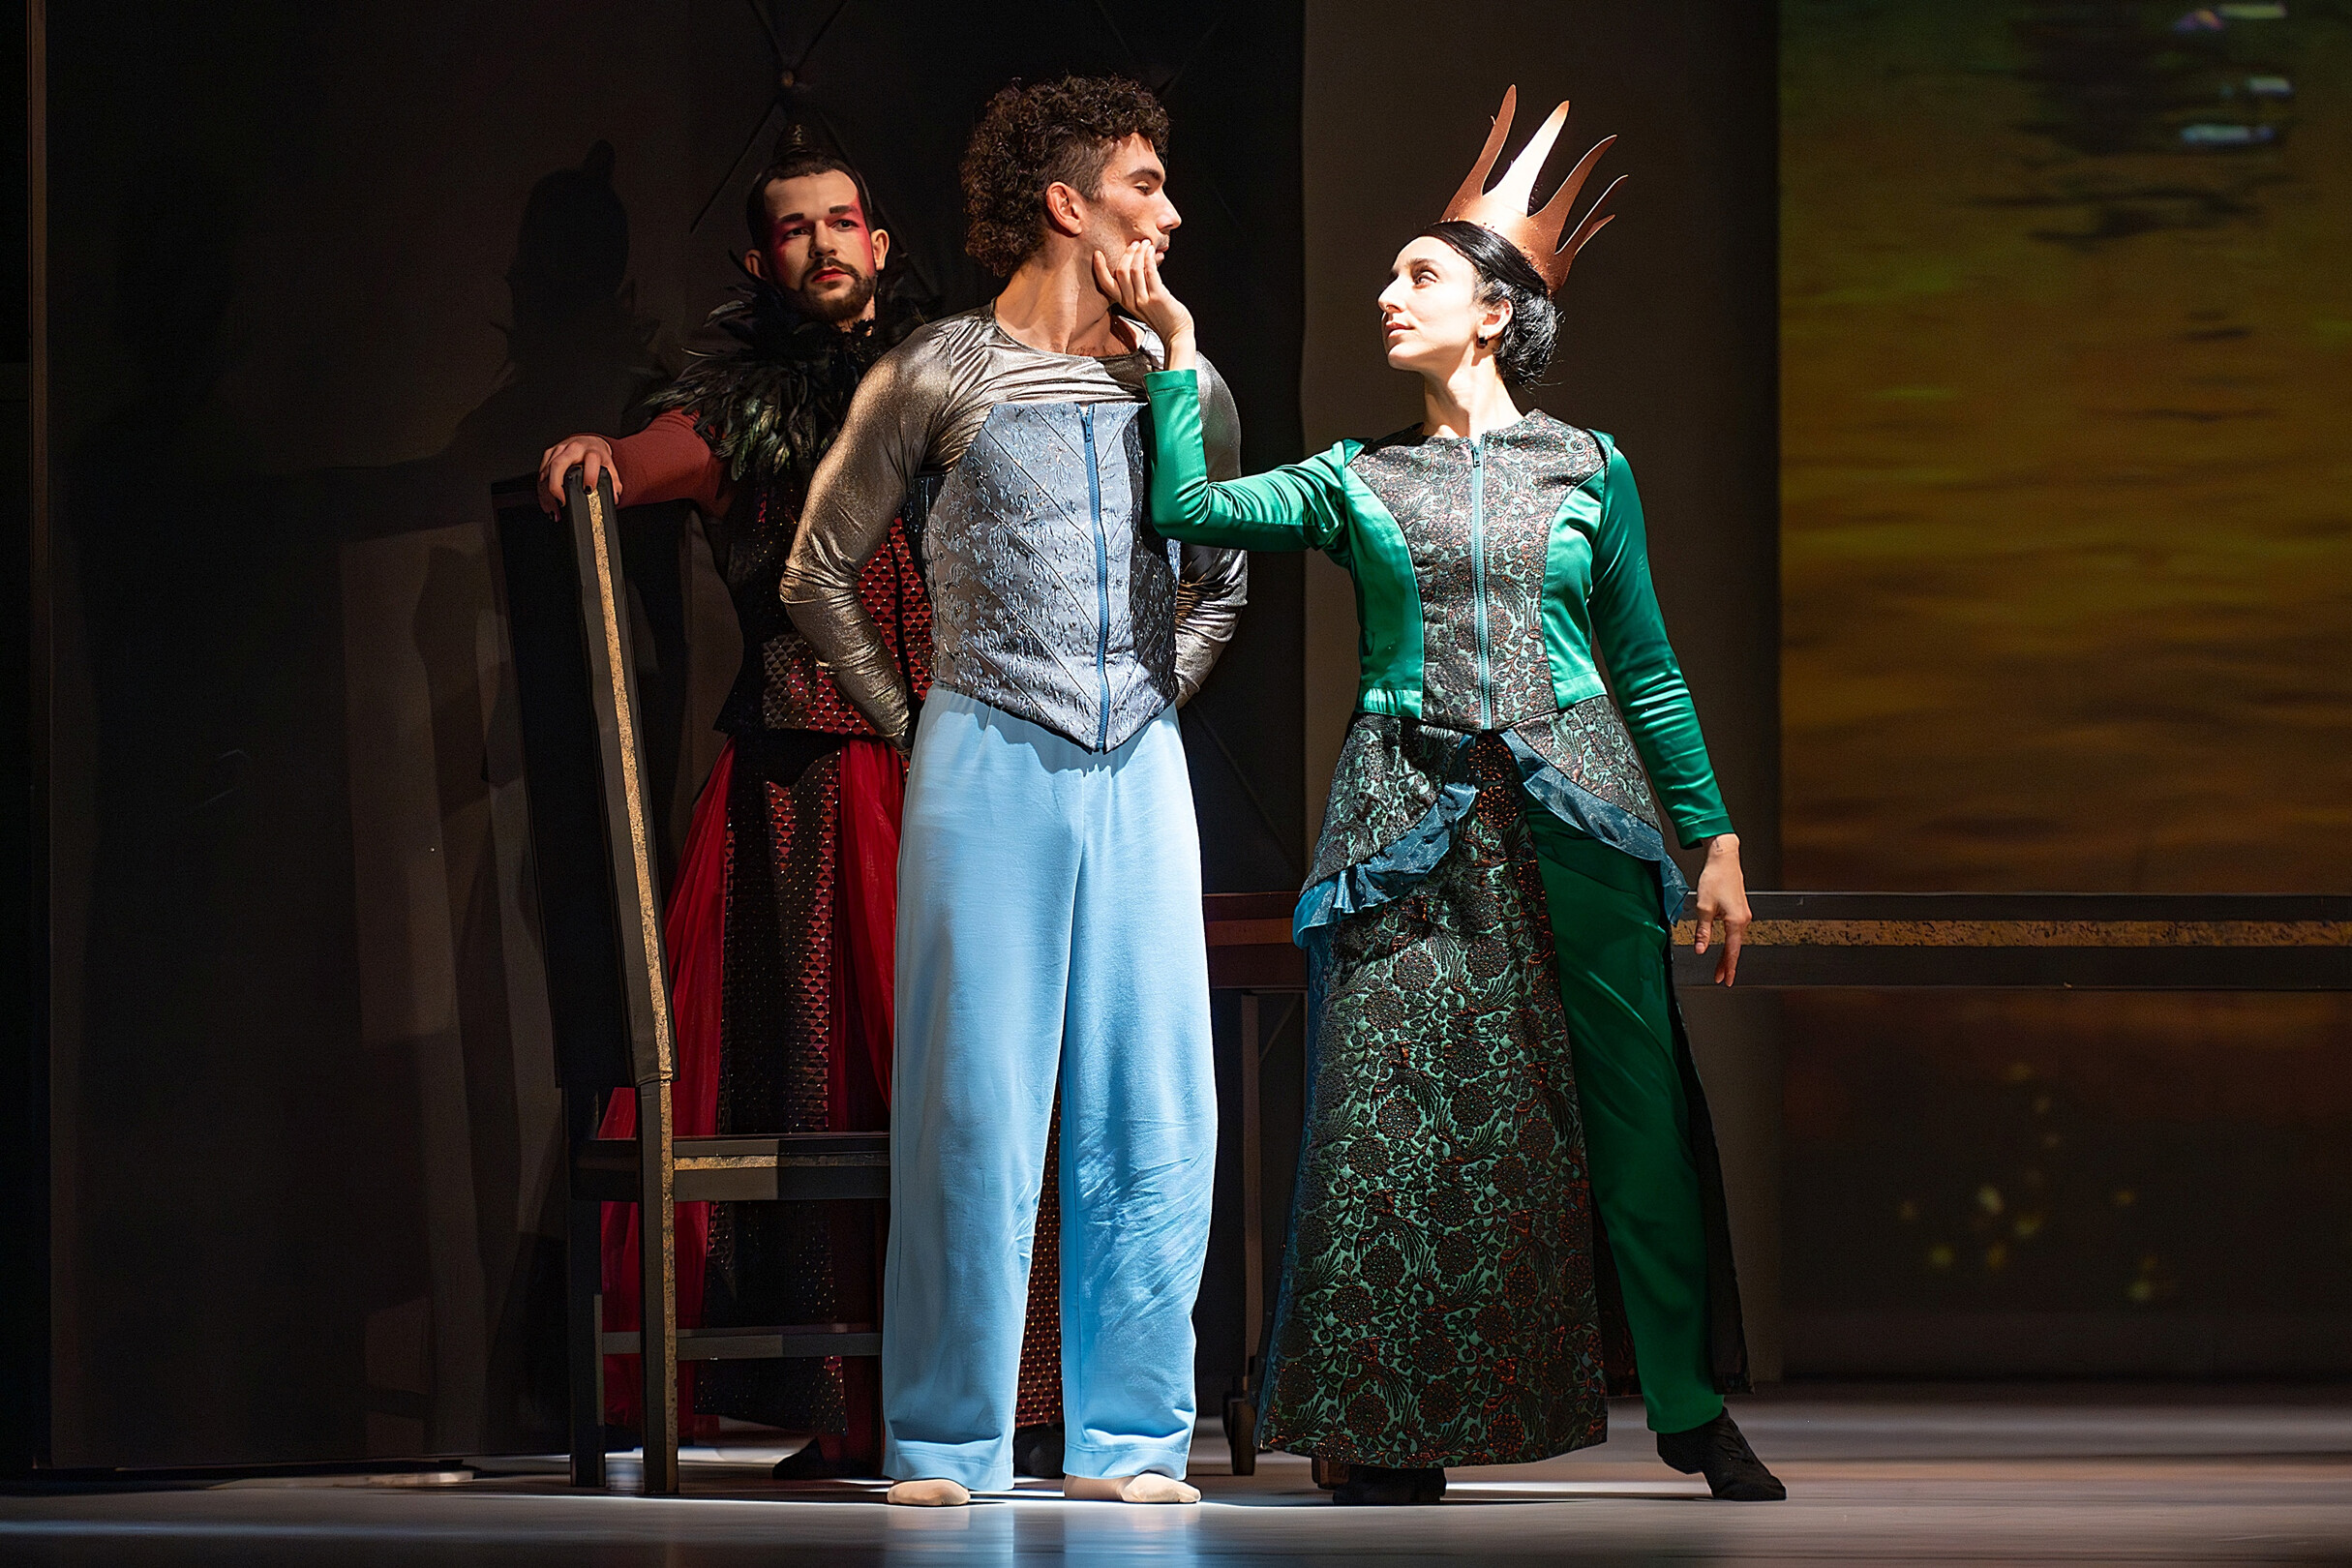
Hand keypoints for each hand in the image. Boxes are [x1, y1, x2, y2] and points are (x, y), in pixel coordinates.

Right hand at [540, 433, 619, 513]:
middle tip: (562, 503)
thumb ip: (614, 482)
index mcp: (591, 450)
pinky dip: (542, 491)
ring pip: (546, 471)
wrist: (588, 442)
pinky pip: (541, 474)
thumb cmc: (597, 456)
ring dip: (547, 493)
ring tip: (554, 510)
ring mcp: (558, 450)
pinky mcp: (548, 455)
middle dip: (557, 487)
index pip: (591, 460)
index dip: (590, 476)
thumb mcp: (609, 467)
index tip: (588, 490)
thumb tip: (614, 497)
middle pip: (558, 465)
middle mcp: (573, 448)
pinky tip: (547, 503)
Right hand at [1091, 240, 1195, 370]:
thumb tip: (1138, 264)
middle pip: (1121, 272)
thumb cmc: (1163, 318)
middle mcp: (1132, 302)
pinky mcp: (1157, 297)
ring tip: (1145, 244)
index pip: (1106, 285)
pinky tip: (1151, 251)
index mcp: (1125, 303)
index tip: (1098, 254)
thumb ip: (1137, 288)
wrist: (1177, 334)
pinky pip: (1150, 272)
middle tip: (1135, 244)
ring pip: (1134, 270)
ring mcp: (1144, 300)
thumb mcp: (1142, 304)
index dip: (1100, 269)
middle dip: (1127, 254)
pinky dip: (1149, 258)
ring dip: (1140, 253)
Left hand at [1692, 834, 1750, 985]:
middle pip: (1735, 947)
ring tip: (1720, 967)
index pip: (1732, 951)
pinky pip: (1735, 931)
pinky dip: (1730, 941)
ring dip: (1728, 953)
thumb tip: (1700, 949)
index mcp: (1736, 921)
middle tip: (1720, 978)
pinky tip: (1724, 946)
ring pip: (1735, 940)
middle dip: (1727, 964)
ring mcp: (1743, 914)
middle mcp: (1744, 919)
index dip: (1728, 967)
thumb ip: (1703, 931)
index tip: (1726, 980)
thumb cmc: (1715, 879)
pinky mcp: (1740, 909)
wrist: (1724, 859)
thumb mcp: (1703, 907)